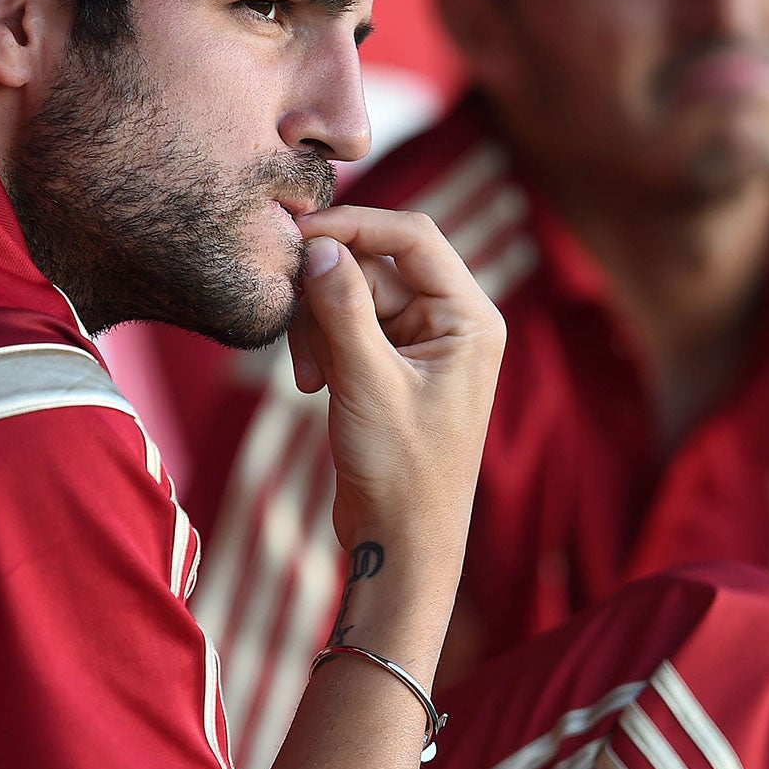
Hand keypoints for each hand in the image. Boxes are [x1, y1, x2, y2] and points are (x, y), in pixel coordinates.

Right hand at [287, 206, 504, 576]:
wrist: (401, 542)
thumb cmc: (401, 472)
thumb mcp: (366, 383)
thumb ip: (342, 310)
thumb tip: (319, 247)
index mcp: (469, 317)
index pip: (413, 235)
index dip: (355, 226)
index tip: (300, 234)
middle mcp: (451, 322)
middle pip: (373, 266)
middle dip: (328, 297)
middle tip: (298, 341)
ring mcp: (420, 343)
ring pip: (350, 296)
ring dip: (319, 329)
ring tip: (310, 381)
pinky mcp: (389, 364)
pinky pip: (345, 327)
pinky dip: (321, 349)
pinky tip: (314, 389)